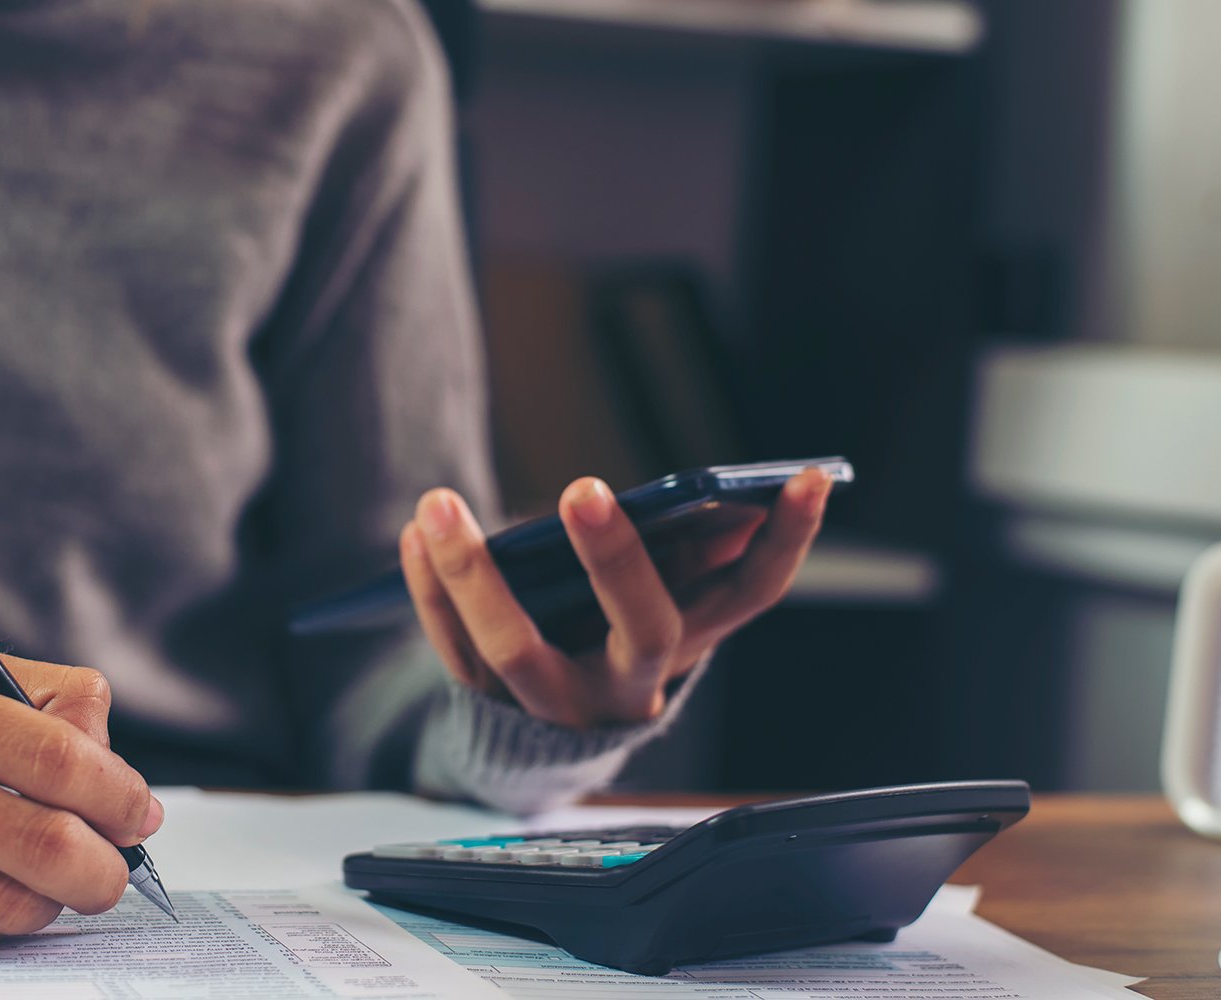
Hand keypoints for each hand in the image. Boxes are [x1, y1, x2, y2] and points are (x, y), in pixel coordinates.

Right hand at [0, 653, 162, 949]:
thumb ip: (49, 704)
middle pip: (37, 843)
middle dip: (103, 865)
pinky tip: (1, 886)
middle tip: (117, 863)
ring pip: (5, 902)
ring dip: (56, 898)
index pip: (49, 753)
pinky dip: (1, 920)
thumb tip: (122, 783)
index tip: (139, 810)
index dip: (114, 792)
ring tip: (59, 873)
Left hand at [400, 468, 833, 729]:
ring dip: (473, 571)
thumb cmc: (603, 633)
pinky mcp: (491, 706)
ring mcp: (558, 703)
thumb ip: (684, 557)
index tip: (808, 476)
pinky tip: (412, 538)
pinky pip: (453, 649)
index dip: (788, 539)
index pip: (753, 592)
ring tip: (438, 503)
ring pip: (515, 647)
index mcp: (689, 644)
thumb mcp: (655, 601)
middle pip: (639, 627)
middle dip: (616, 559)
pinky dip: (429, 590)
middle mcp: (631, 683)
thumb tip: (718, 507)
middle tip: (583, 488)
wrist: (540, 744)